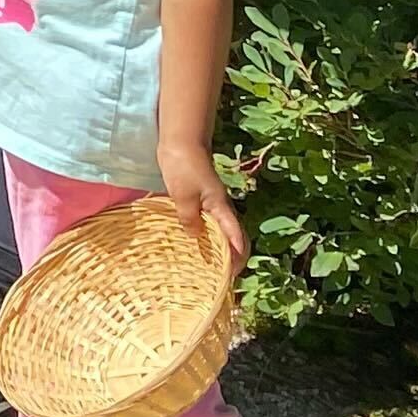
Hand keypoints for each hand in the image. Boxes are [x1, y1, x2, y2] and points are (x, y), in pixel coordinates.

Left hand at [158, 138, 249, 269]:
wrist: (180, 141)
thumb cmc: (184, 167)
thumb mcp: (184, 196)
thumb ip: (190, 218)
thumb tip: (196, 238)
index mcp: (221, 208)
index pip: (236, 236)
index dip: (238, 256)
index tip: (234, 275)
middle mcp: (219, 207)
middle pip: (232, 235)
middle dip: (231, 255)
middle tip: (221, 274)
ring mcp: (209, 201)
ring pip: (218, 228)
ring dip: (216, 244)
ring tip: (206, 262)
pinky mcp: (198, 196)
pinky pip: (205, 219)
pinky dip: (203, 231)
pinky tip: (191, 238)